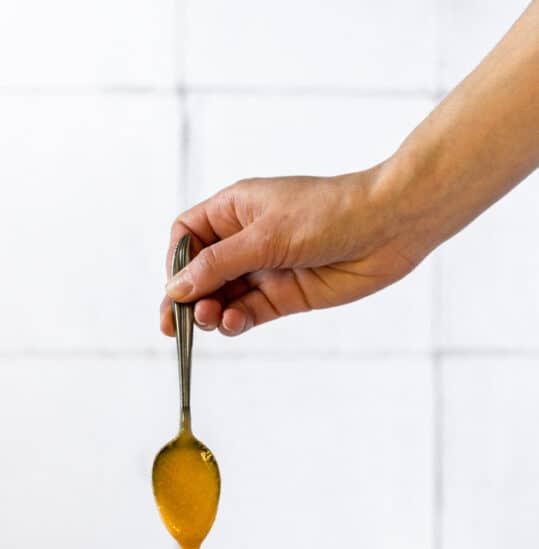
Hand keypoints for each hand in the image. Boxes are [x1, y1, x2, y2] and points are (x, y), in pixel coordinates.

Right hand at [160, 169, 428, 336]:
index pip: (188, 236)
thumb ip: (218, 265)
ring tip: (210, 320)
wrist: (387, 228)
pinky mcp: (285, 296)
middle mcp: (246, 240)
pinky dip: (235, 322)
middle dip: (185, 299)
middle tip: (174, 326)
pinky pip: (248, 313)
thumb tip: (176, 289)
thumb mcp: (264, 236)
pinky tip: (233, 323)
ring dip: (209, 313)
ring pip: (222, 298)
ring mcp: (265, 269)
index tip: (175, 287)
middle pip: (200, 274)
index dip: (176, 262)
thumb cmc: (328, 213)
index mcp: (235, 210)